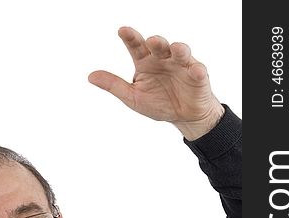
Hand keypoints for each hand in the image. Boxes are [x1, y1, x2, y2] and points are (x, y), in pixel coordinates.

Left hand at [88, 26, 224, 139]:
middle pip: (159, 46)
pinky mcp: (198, 76)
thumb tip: (90, 76)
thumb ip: (114, 85)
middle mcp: (163, 59)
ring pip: (180, 53)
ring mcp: (181, 65)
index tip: (122, 31)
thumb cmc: (159, 103)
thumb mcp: (133, 97)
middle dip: (156, 42)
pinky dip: (197, 70)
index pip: (136, 47)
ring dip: (179, 50)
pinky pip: (198, 71)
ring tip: (176, 49)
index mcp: (145, 62)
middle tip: (151, 41)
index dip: (130, 38)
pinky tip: (196, 70)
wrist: (184, 116)